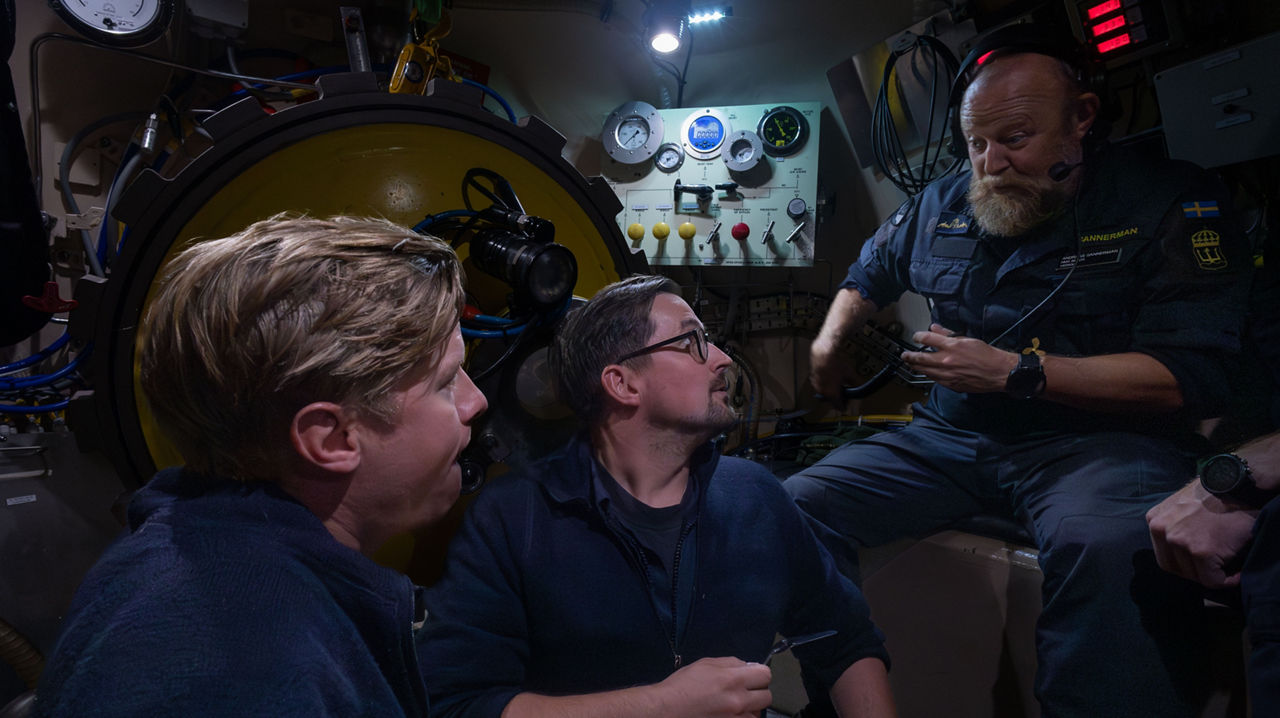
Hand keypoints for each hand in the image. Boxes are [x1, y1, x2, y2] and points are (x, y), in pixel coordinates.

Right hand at [654, 656, 771, 717]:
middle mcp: (738, 701)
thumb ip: (730, 663)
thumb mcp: (705, 664)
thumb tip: (747, 666)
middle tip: (745, 691)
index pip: (765, 675)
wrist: (666, 710)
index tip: (752, 676)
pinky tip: (729, 715)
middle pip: (767, 696)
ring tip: (734, 706)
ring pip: (757, 714)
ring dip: (750, 709)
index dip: (759, 674)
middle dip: (757, 692)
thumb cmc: (682, 687)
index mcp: (732, 680)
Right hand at [809, 332, 848, 401]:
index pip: (838, 406)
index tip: (847, 403)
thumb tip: (858, 386)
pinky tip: (830, 378)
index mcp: (831, 394)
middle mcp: (822, 392)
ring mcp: (817, 386)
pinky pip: (820, 386)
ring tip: (837, 383)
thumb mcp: (850, 374)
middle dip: (837, 398)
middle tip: (843, 392)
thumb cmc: (834, 363)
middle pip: (831, 401)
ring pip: (825, 393)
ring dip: (831, 391)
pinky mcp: (813, 379)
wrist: (824, 354)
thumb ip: (855, 383)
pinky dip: (825, 385)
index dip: (844, 405)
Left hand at [900, 324, 1016, 393]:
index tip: (916, 336)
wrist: (999, 372)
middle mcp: (947, 361)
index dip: (918, 336)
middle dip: (909, 356)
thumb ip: (948, 334)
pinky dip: (929, 375)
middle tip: (904, 355)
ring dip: (916, 367)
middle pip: (920, 358)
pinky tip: (927, 372)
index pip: (927, 339)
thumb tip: (934, 328)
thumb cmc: (987, 355)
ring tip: (911, 364)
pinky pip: (935, 379)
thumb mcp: (968, 339)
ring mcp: (947, 374)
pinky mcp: (951, 384)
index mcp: (952, 346)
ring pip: (925, 371)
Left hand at [1147, 480, 1258, 588]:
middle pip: (1175, 568)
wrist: (1239, 487)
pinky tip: (1237, 573)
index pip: (1165, 556)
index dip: (1185, 563)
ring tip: (1227, 565)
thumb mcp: (1181, 505)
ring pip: (1194, 576)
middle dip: (1197, 571)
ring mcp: (1179, 541)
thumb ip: (1172, 526)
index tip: (1202, 562)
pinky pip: (1212, 580)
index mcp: (1155, 520)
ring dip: (1212, 574)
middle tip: (1216, 567)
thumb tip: (1177, 551)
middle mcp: (1161, 530)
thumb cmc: (1216, 496)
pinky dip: (1227, 581)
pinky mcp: (1200, 551)